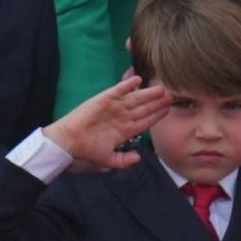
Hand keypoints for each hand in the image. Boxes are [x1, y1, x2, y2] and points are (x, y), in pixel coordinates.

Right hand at [43, 75, 170, 171]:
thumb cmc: (86, 150)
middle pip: (144, 108)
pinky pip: (118, 90)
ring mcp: (114, 107)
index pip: (146, 121)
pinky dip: (127, 84)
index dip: (157, 115)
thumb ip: (124, 160)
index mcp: (125, 130)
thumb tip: (139, 158)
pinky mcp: (104, 99)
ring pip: (135, 98)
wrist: (68, 142)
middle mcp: (122, 117)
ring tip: (161, 88)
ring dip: (148, 93)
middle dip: (158, 103)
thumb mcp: (108, 160)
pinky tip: (138, 80)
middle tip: (172, 95)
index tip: (169, 110)